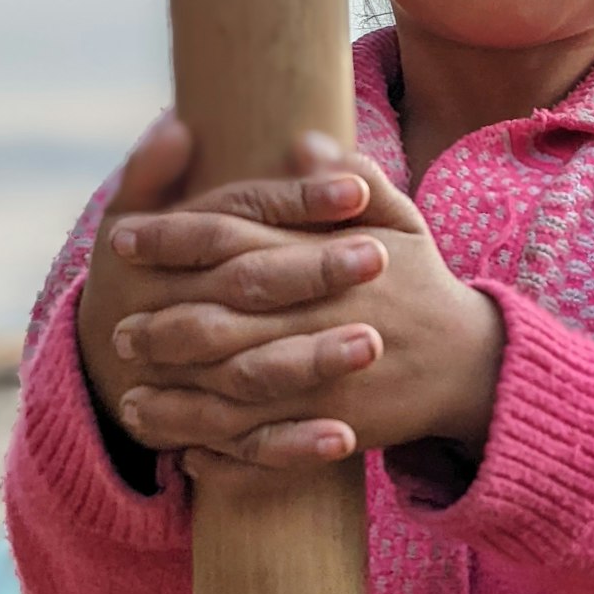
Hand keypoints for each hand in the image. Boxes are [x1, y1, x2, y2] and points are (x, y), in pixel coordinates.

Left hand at [107, 136, 504, 471]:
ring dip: (178, 393)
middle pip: (223, 316)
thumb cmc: (424, 286)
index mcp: (329, 259)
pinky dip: (222, 453)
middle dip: (163, 321)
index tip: (125, 237)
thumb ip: (348, 179)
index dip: (175, 237)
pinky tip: (184, 455)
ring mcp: (327, 377)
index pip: (236, 239)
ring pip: (234, 387)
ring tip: (131, 394)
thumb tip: (301, 138)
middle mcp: (321, 316)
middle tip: (117, 326)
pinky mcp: (336, 428)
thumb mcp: (400, 221)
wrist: (476, 365)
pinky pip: (267, 445)